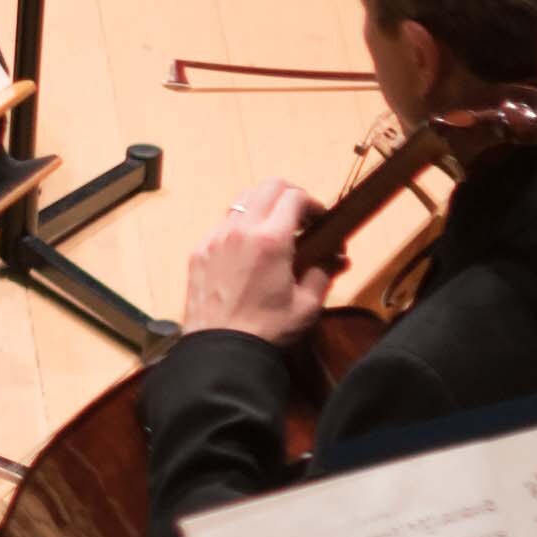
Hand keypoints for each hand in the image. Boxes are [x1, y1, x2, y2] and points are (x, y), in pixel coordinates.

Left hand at [180, 174, 321, 338]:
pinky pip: (222, 223)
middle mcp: (239, 229)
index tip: (320, 219)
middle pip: (267, 187)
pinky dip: (240, 225)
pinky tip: (249, 250)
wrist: (220, 349)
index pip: (294, 196)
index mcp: (270, 239)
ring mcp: (214, 237)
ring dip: (263, 207)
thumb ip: (323, 273)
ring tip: (276, 232)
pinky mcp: (198, 250)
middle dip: (289, 196)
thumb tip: (338, 257)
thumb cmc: (268, 329)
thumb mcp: (307, 305)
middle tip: (302, 219)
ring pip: (242, 201)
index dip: (312, 203)